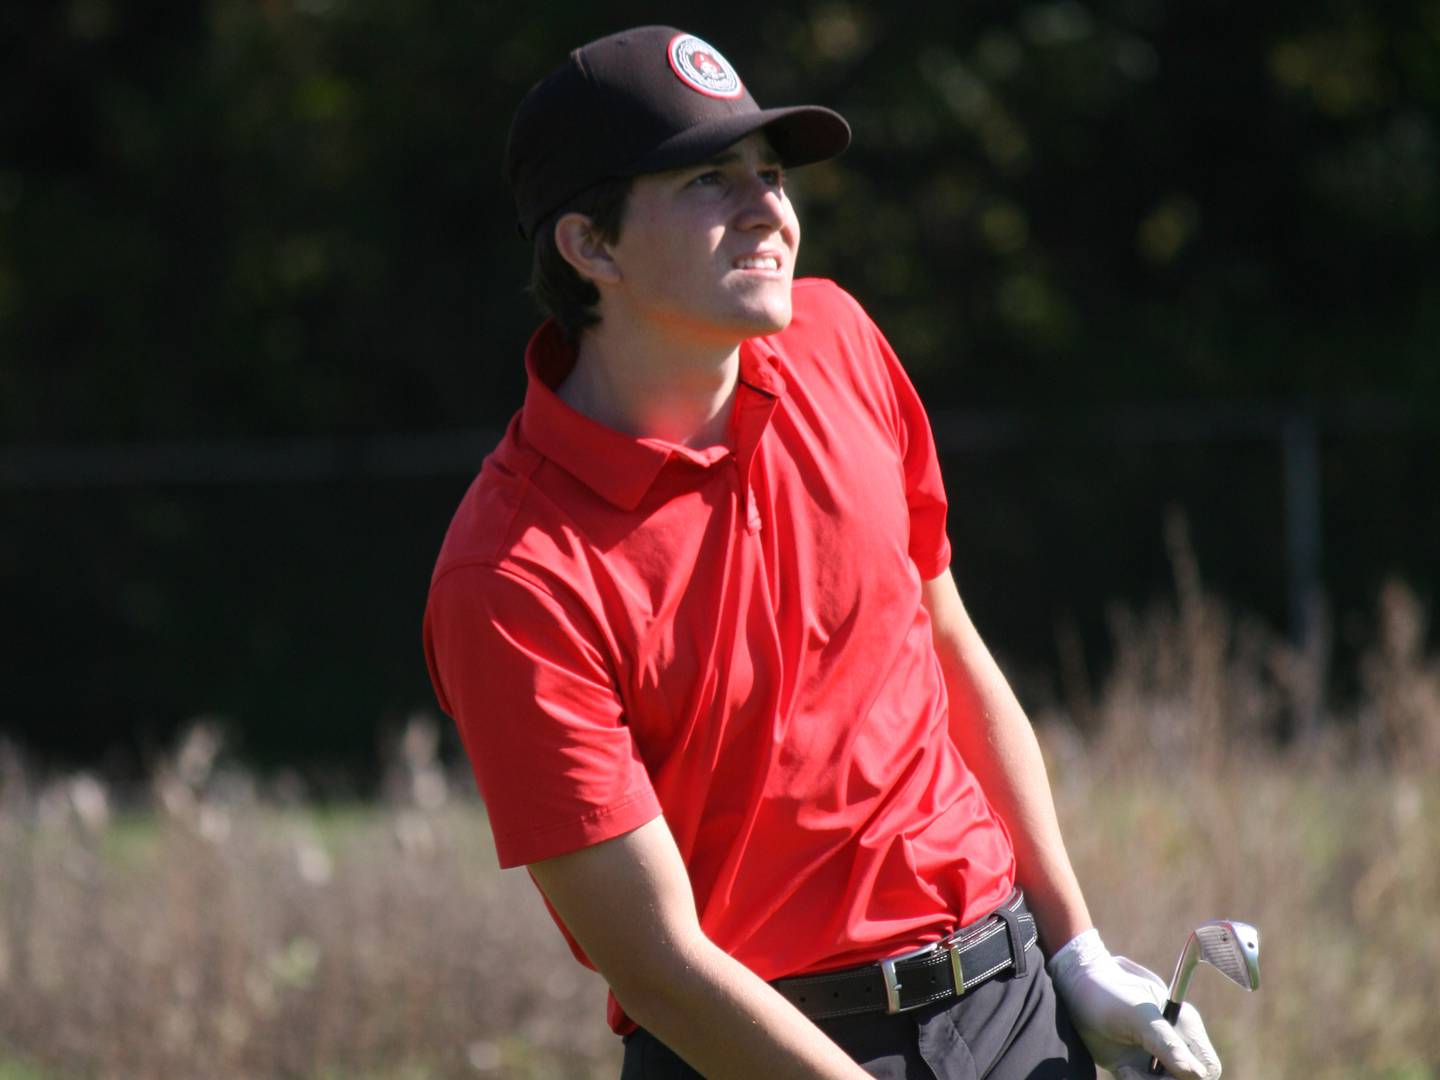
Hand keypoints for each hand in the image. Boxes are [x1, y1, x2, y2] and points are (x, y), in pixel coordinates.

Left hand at [1047, 929, 1220, 1078]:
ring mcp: (1154, 1056)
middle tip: (1138, 1075)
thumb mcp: (1139, 1016)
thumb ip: (1168, 1044)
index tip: (1168, 1076)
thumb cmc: (1109, 992)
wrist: (1075, 988)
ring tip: (1127, 1071)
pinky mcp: (1135, 1067)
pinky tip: (1123, 1069)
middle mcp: (1173, 1044)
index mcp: (1184, 1026)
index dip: (1194, 1078)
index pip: (1207, 1066)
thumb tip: (1195, 1074)